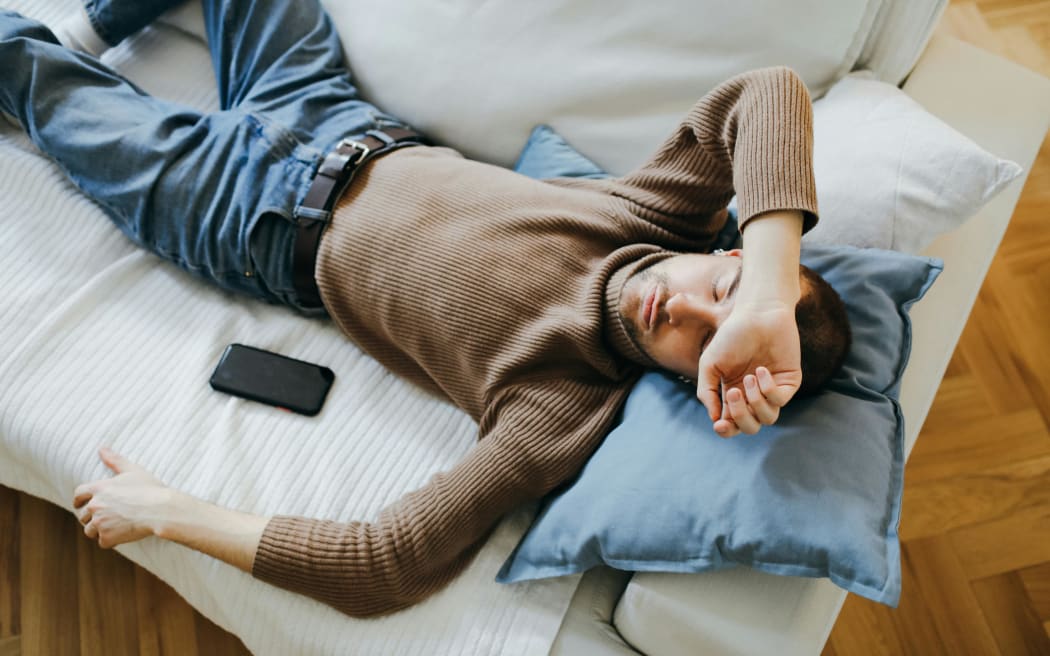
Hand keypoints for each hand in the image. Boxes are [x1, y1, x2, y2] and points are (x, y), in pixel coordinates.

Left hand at [73, 447, 177, 548]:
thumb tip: (101, 448)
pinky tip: (123, 534)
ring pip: (90, 531)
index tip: (83, 505)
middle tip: (107, 517)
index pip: (78, 495)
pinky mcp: (107, 537)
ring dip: (100, 530)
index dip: (80, 500)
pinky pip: (102, 542)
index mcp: (99, 488)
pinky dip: (111, 540)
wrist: (161, 510)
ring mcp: (100, 522)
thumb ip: (114, 460)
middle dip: (92, 517)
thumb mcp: (133, 470)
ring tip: (115, 527)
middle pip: (83, 515)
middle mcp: (95, 505)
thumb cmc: (150, 489)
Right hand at [697, 302, 801, 436]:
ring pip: (768, 418)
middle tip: (733, 394)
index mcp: (733, 393)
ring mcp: (773, 389)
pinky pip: (780, 400)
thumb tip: (715, 419)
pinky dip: (768, 389)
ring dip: (755, 401)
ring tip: (749, 377)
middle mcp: (753, 395)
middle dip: (741, 417)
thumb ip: (707, 392)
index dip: (726, 430)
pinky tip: (762, 370)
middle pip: (750, 426)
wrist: (758, 314)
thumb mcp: (709, 364)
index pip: (732, 423)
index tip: (719, 425)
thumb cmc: (732, 336)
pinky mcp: (789, 382)